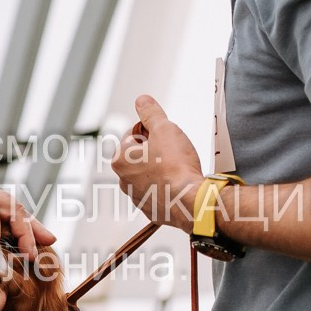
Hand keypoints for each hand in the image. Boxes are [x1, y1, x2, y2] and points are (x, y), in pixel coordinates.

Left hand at [110, 95, 204, 232]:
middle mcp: (123, 180)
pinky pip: (157, 192)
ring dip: (160, 169)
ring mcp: (136, 196)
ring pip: (148, 174)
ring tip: (177, 168)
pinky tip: (178, 183)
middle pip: (139, 155)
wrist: (190, 201)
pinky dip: (166, 187)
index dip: (152, 130)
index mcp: (120, 159)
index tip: (164, 135)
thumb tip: (142, 101)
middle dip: (155, 150)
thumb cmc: (176, 167)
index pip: (133, 134)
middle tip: (172, 151)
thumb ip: (151, 113)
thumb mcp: (165, 129)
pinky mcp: (151, 209)